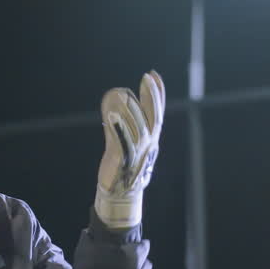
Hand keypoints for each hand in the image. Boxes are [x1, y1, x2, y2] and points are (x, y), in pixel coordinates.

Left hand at [94, 70, 164, 228]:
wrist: (121, 193)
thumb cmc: (122, 164)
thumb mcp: (124, 139)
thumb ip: (121, 121)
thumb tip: (116, 98)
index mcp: (151, 138)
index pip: (157, 112)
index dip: (158, 94)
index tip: (154, 75)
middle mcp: (148, 144)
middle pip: (152, 118)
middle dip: (151, 97)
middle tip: (146, 78)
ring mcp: (138, 153)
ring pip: (138, 129)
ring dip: (132, 110)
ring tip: (124, 93)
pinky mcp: (124, 161)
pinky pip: (123, 143)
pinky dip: (118, 129)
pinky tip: (111, 115)